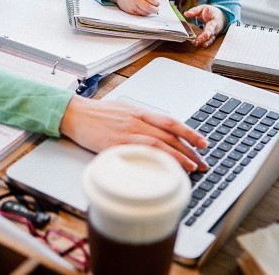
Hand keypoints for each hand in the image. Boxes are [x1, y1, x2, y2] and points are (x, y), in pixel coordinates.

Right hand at [59, 96, 208, 171]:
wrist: (75, 114)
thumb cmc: (97, 113)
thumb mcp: (123, 110)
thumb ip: (140, 119)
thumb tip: (158, 129)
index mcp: (139, 112)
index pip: (171, 122)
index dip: (189, 132)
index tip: (203, 143)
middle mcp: (136, 121)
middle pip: (170, 135)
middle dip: (190, 150)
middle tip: (203, 162)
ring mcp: (127, 133)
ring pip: (160, 144)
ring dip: (178, 157)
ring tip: (191, 168)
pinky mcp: (116, 144)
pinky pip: (141, 152)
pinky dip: (156, 160)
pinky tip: (165, 168)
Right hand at [107, 0, 160, 15]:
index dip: (156, 2)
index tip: (157, 3)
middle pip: (148, 7)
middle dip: (155, 9)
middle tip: (157, 9)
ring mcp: (131, 6)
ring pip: (145, 12)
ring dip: (149, 12)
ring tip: (151, 8)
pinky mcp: (130, 11)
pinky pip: (140, 14)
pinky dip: (144, 13)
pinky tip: (144, 9)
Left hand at [184, 4, 227, 47]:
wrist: (222, 17)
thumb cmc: (210, 12)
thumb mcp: (202, 9)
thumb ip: (194, 11)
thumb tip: (185, 13)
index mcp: (211, 14)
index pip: (210, 12)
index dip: (208, 11)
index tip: (207, 9)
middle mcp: (214, 23)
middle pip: (211, 27)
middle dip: (208, 31)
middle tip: (206, 35)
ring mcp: (215, 30)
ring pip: (210, 35)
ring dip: (204, 39)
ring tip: (197, 41)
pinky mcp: (214, 35)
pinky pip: (211, 40)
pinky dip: (208, 43)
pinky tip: (204, 45)